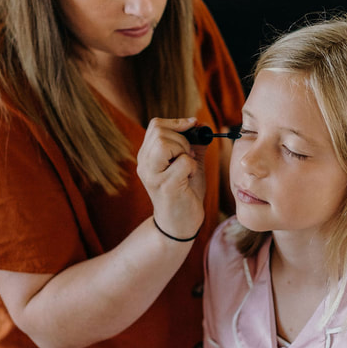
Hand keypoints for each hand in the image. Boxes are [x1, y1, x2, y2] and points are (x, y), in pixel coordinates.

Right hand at [137, 117, 207, 240]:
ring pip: (164, 143)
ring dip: (184, 151)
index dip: (177, 123)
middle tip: (188, 155)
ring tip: (187, 167)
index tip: (193, 127)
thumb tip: (202, 125)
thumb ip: (193, 143)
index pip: (155, 125)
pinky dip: (192, 167)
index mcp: (147, 156)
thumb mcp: (189, 163)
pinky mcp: (165, 187)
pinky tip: (188, 179)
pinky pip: (183, 162)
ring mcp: (152, 176)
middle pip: (159, 131)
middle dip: (182, 139)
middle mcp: (144, 164)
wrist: (180, 224)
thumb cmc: (184, 192)